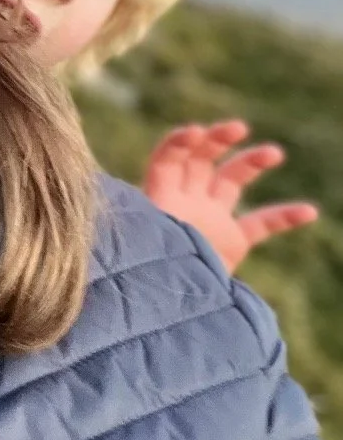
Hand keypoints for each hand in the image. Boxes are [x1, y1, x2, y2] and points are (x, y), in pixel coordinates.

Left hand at [142, 119, 318, 273]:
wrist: (159, 310)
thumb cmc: (140, 273)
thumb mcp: (133, 243)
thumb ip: (141, 225)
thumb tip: (129, 210)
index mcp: (156, 199)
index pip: (167, 160)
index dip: (178, 143)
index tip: (194, 132)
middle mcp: (183, 201)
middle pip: (201, 159)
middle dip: (217, 140)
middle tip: (236, 128)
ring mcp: (208, 218)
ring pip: (231, 180)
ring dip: (252, 162)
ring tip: (274, 153)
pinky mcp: (231, 242)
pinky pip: (261, 223)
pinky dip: (284, 217)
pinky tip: (309, 211)